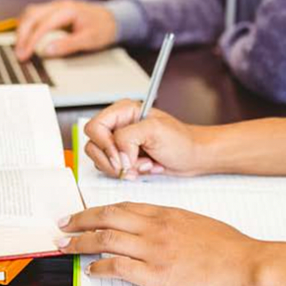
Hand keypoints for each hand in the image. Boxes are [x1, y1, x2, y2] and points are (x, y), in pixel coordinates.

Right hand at [15, 0, 115, 60]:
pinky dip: (27, 26)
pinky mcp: (54, 10)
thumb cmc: (103, 28)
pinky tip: (26, 38)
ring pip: (31, 13)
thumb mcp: (89, 39)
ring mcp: (56, 6)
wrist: (112, 19)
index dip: (31, 40)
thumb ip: (68, 45)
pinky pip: (35, 15)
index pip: (44, 24)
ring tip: (20, 47)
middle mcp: (60, 5)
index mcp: (68, 10)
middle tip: (19, 54)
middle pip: (32, 15)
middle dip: (22, 35)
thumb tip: (47, 51)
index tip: (25, 54)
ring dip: (23, 29)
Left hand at [57, 202, 260, 285]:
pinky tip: (91, 270)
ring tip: (65, 246)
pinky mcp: (158, 275)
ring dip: (81, 242)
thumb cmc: (230, 248)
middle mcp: (158, 227)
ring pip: (108, 238)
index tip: (85, 213)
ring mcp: (156, 250)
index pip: (125, 205)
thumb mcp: (199, 225)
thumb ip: (176, 226)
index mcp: (168, 213)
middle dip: (81, 220)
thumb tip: (160, 233)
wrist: (247, 264)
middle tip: (62, 225)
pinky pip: (120, 267)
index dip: (100, 209)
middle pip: (109, 216)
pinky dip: (100, 267)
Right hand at [84, 99, 201, 178]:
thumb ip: (128, 137)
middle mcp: (119, 126)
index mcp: (124, 111)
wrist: (192, 156)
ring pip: (100, 160)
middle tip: (132, 164)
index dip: (104, 144)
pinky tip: (145, 168)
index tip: (121, 156)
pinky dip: (127, 174)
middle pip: (93, 146)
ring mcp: (120, 143)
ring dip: (122, 169)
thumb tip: (116, 152)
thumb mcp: (156, 130)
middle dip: (113, 160)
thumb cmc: (181, 140)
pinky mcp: (123, 158)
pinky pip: (111, 170)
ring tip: (144, 165)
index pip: (95, 126)